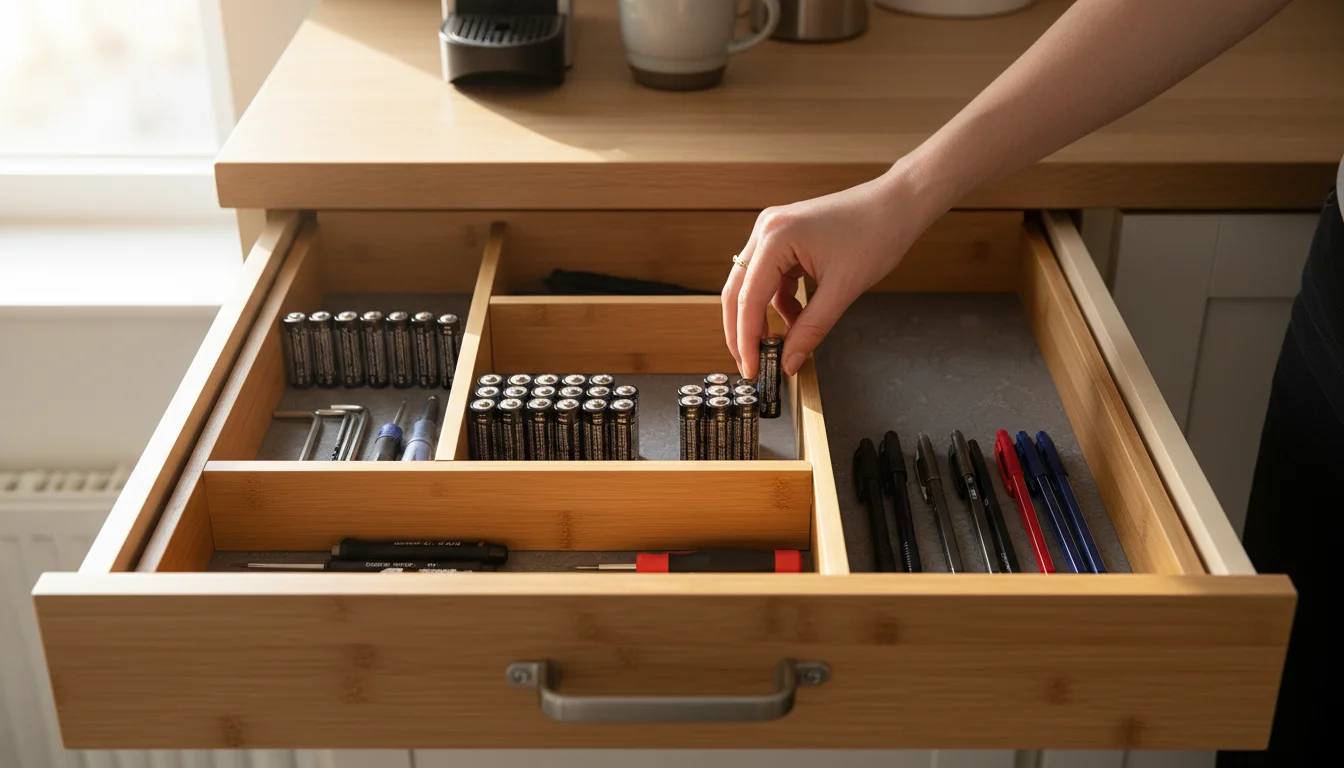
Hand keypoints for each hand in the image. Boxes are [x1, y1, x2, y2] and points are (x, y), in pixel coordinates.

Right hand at [721, 170, 936, 377]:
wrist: (898, 204)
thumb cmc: (876, 233)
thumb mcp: (842, 289)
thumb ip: (810, 329)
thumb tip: (789, 361)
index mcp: (776, 237)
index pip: (748, 299)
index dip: (746, 339)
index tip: (751, 368)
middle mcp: (767, 230)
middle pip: (738, 291)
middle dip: (742, 331)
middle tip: (750, 364)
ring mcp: (774, 232)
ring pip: (752, 286)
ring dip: (762, 317)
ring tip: (778, 345)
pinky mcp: (785, 238)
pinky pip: (771, 277)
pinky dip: (780, 302)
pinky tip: (797, 318)